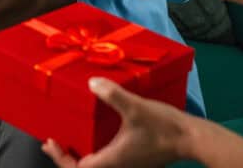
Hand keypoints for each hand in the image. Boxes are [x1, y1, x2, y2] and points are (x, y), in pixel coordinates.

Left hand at [42, 77, 190, 167]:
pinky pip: (109, 160)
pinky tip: (97, 136)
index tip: (49, 143)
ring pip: (98, 165)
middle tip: (53, 142)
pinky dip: (96, 151)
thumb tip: (92, 83)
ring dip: (81, 155)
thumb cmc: (164, 126)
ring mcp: (128, 164)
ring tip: (70, 139)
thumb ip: (112, 95)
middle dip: (66, 158)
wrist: (193, 138)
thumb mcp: (135, 107)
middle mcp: (118, 166)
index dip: (60, 158)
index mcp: (112, 160)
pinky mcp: (137, 158)